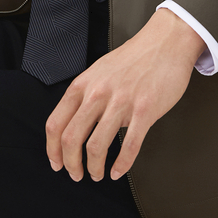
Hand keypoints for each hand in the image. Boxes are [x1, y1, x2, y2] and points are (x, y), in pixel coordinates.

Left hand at [45, 8, 206, 181]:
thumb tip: (78, 124)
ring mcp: (121, 102)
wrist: (165, 42)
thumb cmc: (134, 58)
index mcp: (83, 85)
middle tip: (76, 174)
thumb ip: (86, 96)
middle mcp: (98, 93)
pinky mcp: (144, 111)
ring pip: (96, 146)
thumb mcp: (99, 71)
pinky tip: (117, 171)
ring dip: (94, 167)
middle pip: (71, 138)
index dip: (52, 149)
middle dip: (70, 164)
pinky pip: (129, 146)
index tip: (56, 162)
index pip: (56, 123)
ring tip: (97, 174)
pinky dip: (121, 165)